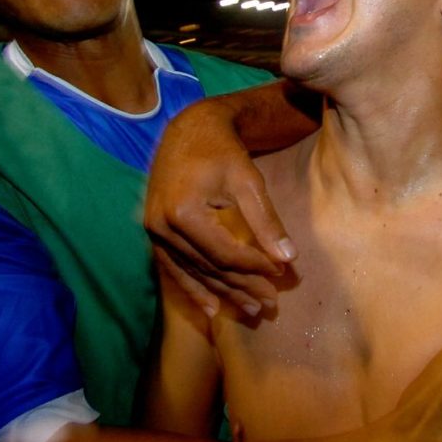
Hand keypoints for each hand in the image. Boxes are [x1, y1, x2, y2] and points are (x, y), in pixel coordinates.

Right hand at [145, 97, 294, 316]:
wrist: (189, 130)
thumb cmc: (223, 152)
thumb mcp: (249, 181)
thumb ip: (266, 221)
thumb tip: (288, 258)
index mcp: (183, 212)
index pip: (226, 253)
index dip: (255, 268)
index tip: (281, 275)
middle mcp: (162, 226)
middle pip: (209, 267)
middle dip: (243, 286)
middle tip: (270, 304)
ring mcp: (153, 231)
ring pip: (193, 272)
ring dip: (223, 293)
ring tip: (250, 311)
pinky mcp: (153, 232)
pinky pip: (173, 268)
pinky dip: (193, 289)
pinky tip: (212, 309)